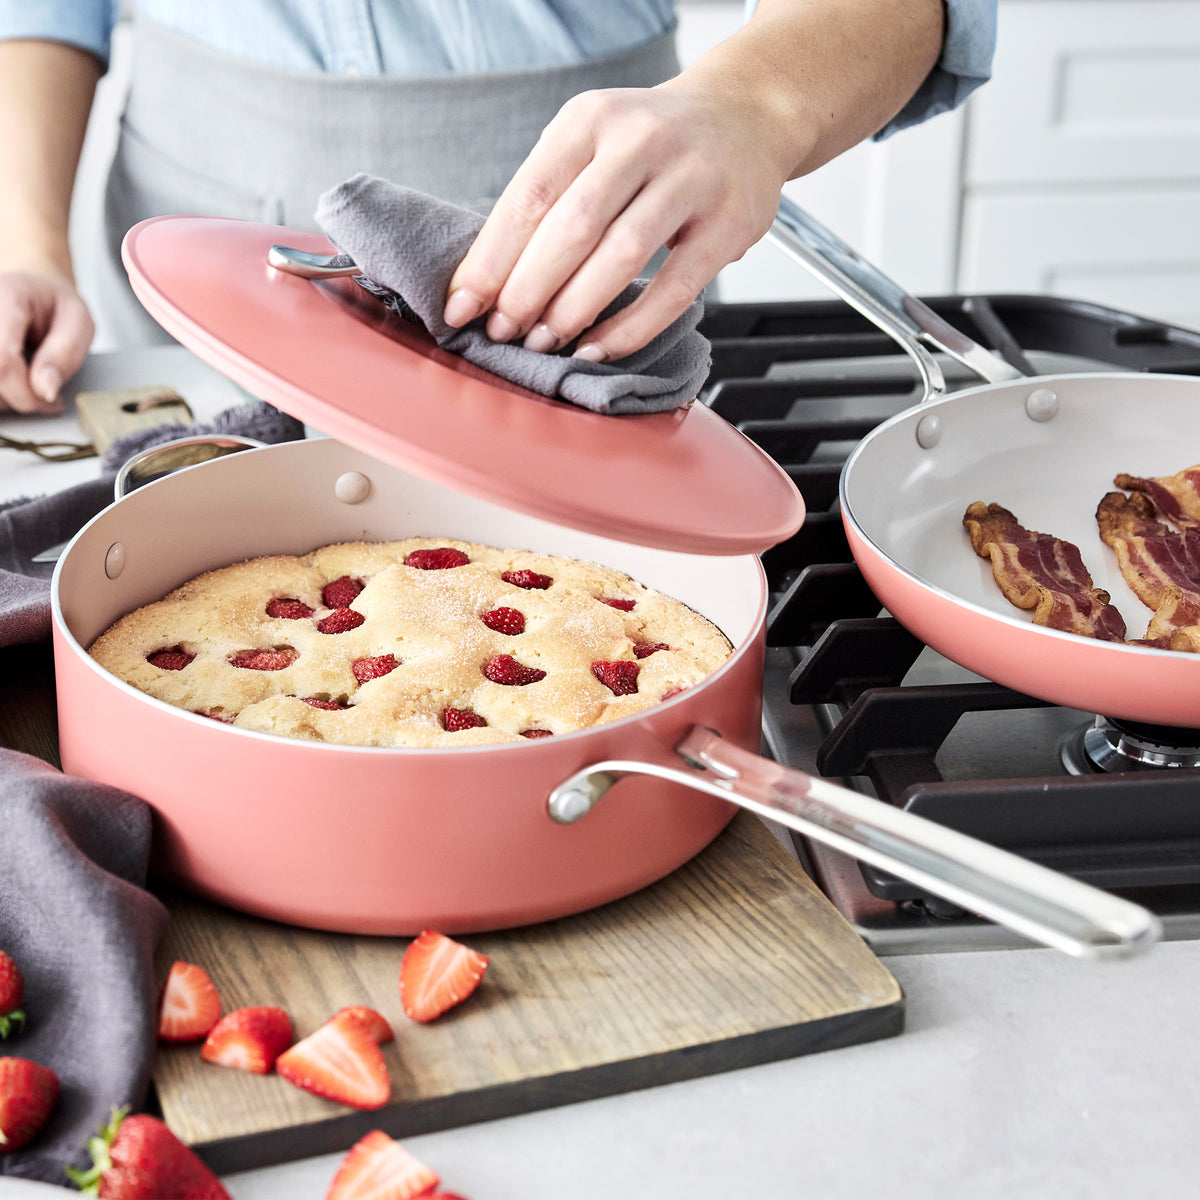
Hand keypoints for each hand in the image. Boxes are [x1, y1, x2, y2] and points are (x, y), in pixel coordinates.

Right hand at [0, 267, 92, 413]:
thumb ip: (64, 353)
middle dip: (19, 398)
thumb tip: (46, 391)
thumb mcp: (78, 323)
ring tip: (31, 386)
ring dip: (6, 398)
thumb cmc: (57, 307)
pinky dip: (0, 392)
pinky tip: (13, 385)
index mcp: (8, 295)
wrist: (32, 292)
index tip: (52, 400)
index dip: (25, 391)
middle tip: (46, 397)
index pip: (2, 358)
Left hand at [442, 77, 794, 362]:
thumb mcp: (593, 142)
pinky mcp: (730, 223)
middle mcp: (642, 140)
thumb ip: (549, 199)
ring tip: (544, 342)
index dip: (491, 260)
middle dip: (527, 291)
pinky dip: (630, 327)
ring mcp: (692, 179)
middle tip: (503, 333)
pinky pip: (674, 288)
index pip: (530, 196)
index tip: (463, 307)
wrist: (749, 114)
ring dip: (573, 309)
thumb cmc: (653, 144)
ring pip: (621, 255)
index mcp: (591, 119)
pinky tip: (598, 348)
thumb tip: (488, 283)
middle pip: (572, 227)